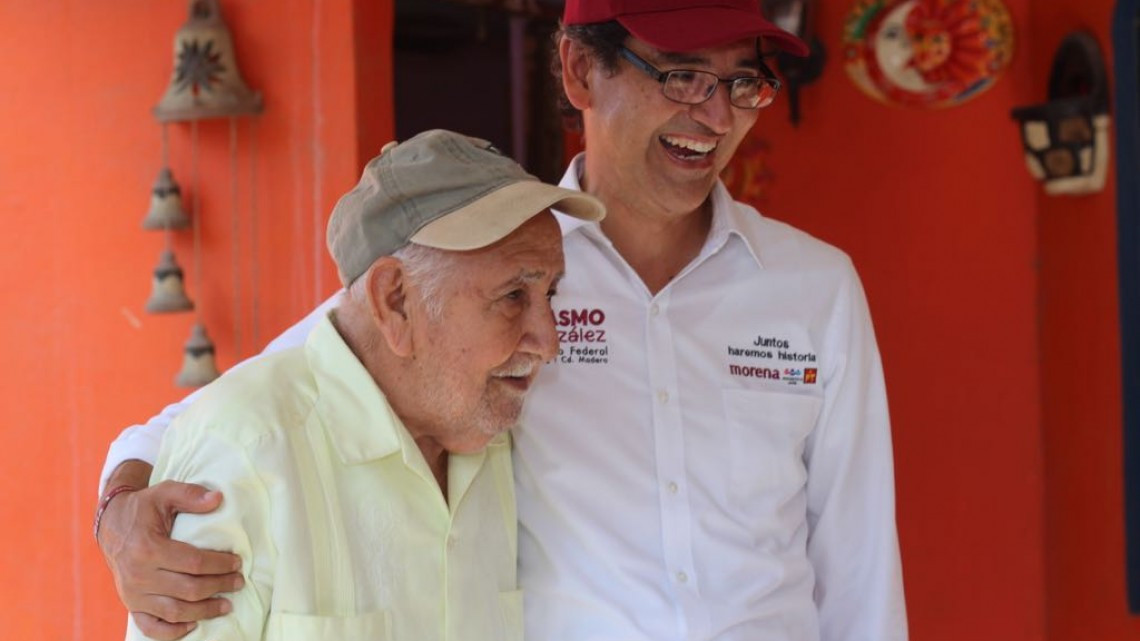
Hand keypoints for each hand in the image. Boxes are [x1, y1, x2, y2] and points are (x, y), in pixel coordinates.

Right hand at [97, 463, 243, 639]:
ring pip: (174, 611)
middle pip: (188, 589)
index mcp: (148, 548)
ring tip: (226, 605)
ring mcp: (133, 594)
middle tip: (238, 582)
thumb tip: (218, 499)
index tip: (238, 562)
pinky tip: (193, 624)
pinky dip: (172, 631)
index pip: (194, 563)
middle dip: (218, 587)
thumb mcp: (164, 492)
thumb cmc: (142, 508)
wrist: (110, 524)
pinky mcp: (130, 604)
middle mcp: (138, 575)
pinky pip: (150, 627)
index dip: (219, 565)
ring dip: (204, 611)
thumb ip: (191, 495)